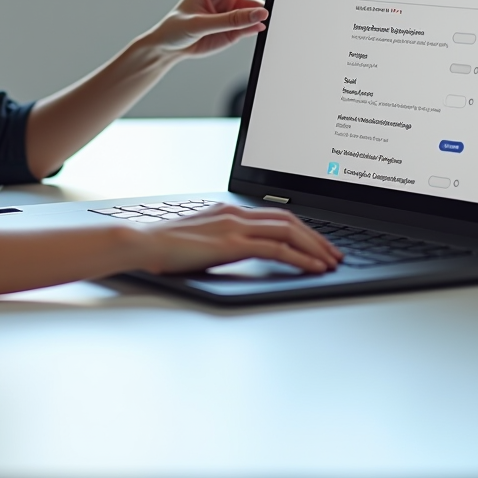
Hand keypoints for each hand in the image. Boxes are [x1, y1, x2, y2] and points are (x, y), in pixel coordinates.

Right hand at [135, 204, 341, 274]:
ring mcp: (234, 226)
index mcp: (229, 210)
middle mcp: (235, 213)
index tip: (317, 243)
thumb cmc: (164, 246)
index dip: (302, 228)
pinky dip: (300, 258)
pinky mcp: (232, 244)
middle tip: (334, 253)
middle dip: (316, 237)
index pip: (275, 214)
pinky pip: (276, 249)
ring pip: (288, 231)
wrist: (143, 242)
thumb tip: (239, 250)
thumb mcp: (200, 238)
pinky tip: (313, 268)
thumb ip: (222, 239)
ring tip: (330, 262)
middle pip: (289, 219)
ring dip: (315, 247)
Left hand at [146, 0, 281, 58]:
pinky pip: (253, 23)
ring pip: (256, 7)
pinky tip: (261, 27)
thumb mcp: (200, 24)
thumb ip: (231, 21)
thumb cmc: (176, 28)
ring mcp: (232, 9)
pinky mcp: (236, 25)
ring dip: (264, 11)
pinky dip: (259, 24)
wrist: (169, 47)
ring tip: (271, 15)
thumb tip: (259, 14)